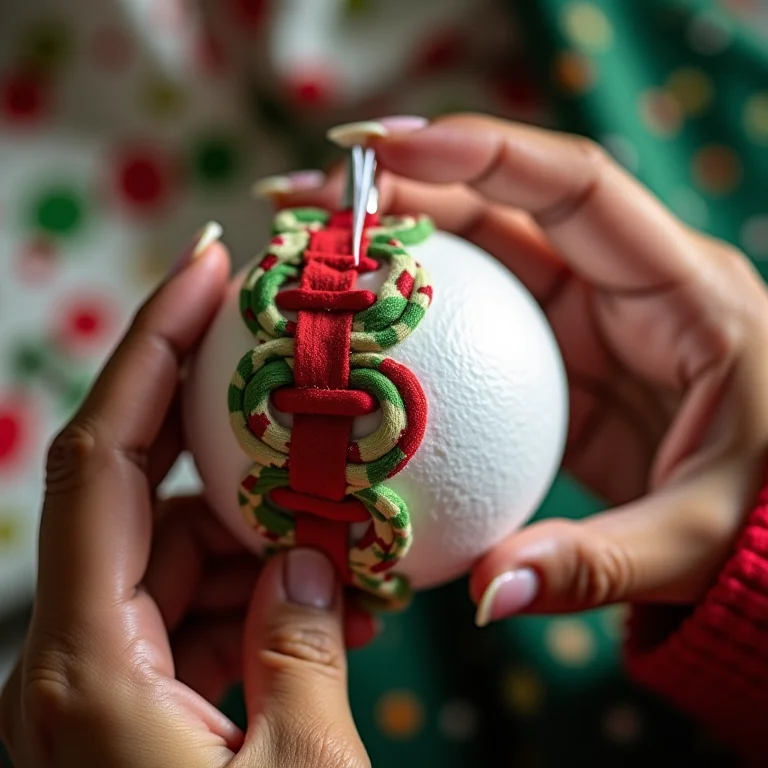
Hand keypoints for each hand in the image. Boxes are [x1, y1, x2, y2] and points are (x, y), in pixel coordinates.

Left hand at [0, 238, 371, 766]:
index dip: (152, 342)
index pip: (105, 452)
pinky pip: (206, 617)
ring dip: (276, 545)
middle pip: (154, 501)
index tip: (208, 266)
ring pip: (190, 563)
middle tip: (317, 414)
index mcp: (84, 664)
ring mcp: (111, 685)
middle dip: (244, 453)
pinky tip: (338, 612)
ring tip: (357, 553)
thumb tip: (312, 553)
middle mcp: (78, 660)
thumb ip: (302, 646)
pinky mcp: (146, 707)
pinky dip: (270, 601)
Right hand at [275, 113, 767, 620]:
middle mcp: (621, 282)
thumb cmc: (761, 515)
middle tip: (309, 202)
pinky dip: (408, 310)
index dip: (481, 152)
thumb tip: (487, 592)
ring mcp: (580, 316)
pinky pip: (469, 318)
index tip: (384, 153)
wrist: (764, 525)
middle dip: (405, 189)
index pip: (575, 185)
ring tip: (306, 250)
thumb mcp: (693, 537)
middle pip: (504, 205)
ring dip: (393, 241)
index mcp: (680, 289)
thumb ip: (595, 562)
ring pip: (478, 253)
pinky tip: (349, 323)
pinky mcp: (549, 354)